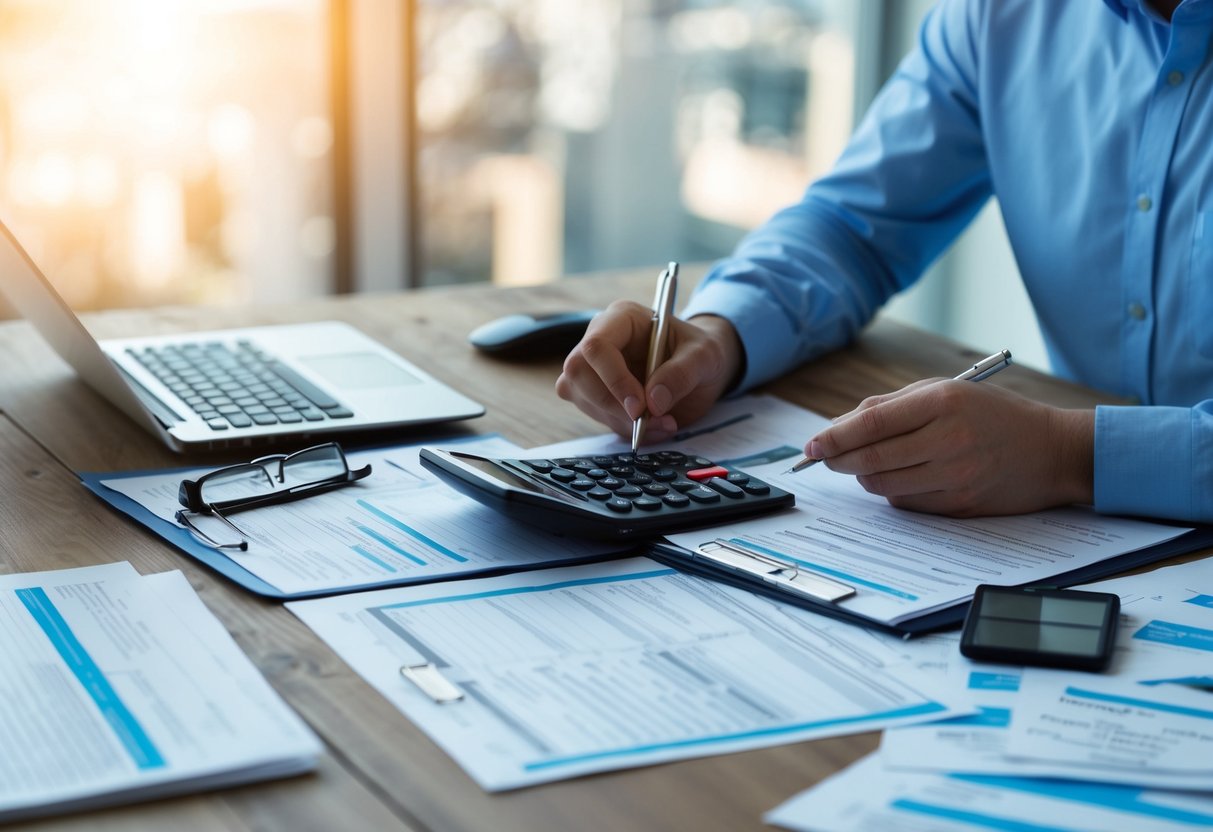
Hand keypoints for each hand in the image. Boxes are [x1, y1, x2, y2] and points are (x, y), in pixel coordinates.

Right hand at [555, 303, 742, 440]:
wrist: (699, 369)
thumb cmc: (700, 352)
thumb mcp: (705, 356)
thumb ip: (682, 373)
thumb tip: (653, 402)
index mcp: (622, 318)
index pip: (598, 346)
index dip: (613, 379)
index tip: (640, 407)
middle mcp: (599, 338)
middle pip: (578, 373)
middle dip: (612, 406)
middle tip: (648, 421)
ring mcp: (592, 367)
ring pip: (583, 398)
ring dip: (620, 421)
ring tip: (661, 424)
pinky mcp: (594, 392)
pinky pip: (595, 415)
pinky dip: (622, 428)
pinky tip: (650, 426)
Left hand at [806, 379, 1093, 516]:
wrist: (1052, 451)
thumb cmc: (992, 414)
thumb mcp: (944, 391)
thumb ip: (890, 406)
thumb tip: (838, 427)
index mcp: (942, 402)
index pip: (871, 423)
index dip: (834, 437)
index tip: (810, 445)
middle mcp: (948, 440)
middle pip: (871, 459)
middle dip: (838, 460)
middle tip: (825, 457)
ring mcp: (956, 476)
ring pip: (883, 485)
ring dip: (863, 477)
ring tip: (866, 464)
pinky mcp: (960, 505)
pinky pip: (906, 503)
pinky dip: (892, 492)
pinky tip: (903, 477)